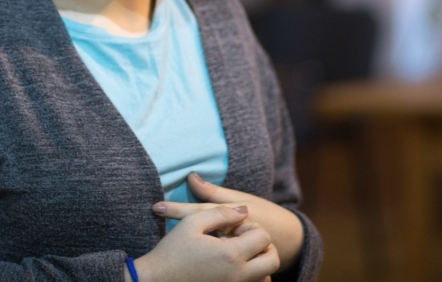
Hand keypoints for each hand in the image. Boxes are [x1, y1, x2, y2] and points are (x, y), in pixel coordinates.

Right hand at [131, 205, 278, 281]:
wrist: (156, 280)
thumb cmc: (172, 250)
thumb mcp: (193, 221)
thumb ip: (221, 213)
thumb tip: (244, 211)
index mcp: (231, 254)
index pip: (264, 237)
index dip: (251, 227)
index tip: (233, 228)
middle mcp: (238, 275)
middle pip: (272, 260)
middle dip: (262, 246)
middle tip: (242, 240)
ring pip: (265, 276)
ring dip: (258, 262)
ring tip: (236, 253)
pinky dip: (250, 276)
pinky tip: (230, 267)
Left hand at [153, 173, 303, 270]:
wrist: (285, 240)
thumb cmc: (263, 213)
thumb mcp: (240, 199)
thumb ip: (214, 193)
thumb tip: (191, 176)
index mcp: (228, 219)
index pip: (198, 212)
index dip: (176, 209)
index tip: (156, 207)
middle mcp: (226, 238)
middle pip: (199, 232)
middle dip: (179, 229)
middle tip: (157, 217)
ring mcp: (228, 253)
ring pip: (206, 248)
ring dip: (187, 245)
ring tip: (168, 243)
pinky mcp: (232, 265)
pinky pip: (216, 261)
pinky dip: (204, 258)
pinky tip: (188, 259)